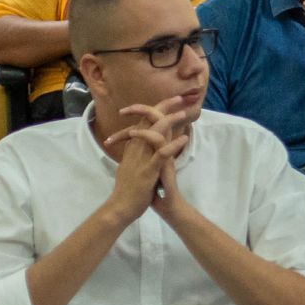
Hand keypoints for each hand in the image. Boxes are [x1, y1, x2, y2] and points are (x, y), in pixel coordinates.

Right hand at [101, 97, 190, 223]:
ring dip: (170, 121)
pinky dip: (173, 145)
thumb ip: (140, 154)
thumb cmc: (129, 188)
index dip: (156, 110)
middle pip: (149, 122)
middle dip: (164, 108)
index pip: (144, 123)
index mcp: (133, 148)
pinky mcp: (148, 171)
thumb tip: (149, 143)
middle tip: (179, 97)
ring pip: (154, 134)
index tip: (170, 101)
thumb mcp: (134, 166)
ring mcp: (141, 159)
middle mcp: (135, 150)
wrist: (121, 207)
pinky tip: (184, 138)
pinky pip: (161, 155)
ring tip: (184, 113)